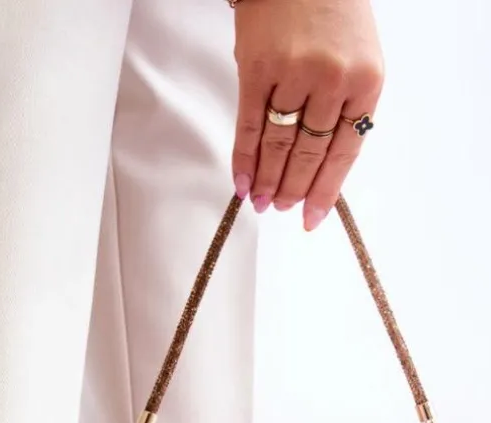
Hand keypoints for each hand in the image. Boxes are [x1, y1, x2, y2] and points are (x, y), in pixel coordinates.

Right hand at [231, 0, 383, 229]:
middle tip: (282, 209)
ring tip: (262, 202)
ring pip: (279, 145)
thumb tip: (321, 168)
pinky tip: (242, 182)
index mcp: (366, 82)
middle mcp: (333, 80)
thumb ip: (345, 109)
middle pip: (309, 153)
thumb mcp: (357, 59)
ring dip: (267, 180)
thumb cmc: (331, 13)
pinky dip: (244, 159)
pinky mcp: (258, 69)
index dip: (325, 191)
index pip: (344, 152)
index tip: (312, 218)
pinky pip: (249, 126)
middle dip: (293, 189)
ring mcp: (294, 74)